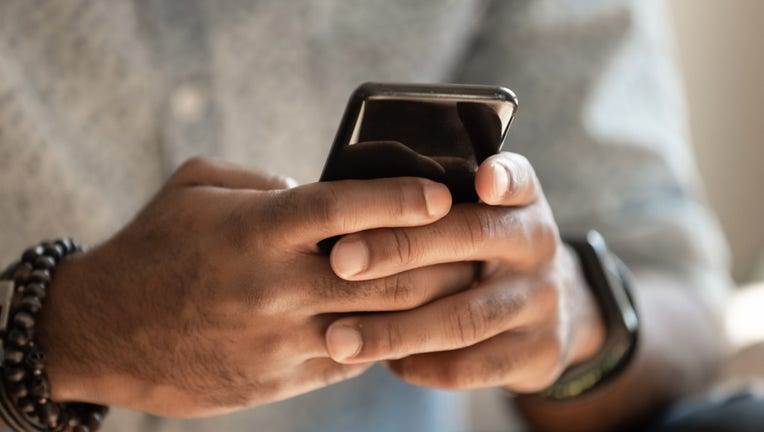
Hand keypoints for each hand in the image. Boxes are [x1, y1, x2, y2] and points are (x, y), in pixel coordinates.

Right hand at [36, 157, 475, 416]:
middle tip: (472, 244)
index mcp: (255, 230)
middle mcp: (272, 286)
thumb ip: (263, 181)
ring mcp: (278, 338)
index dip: (401, 199)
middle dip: (436, 258)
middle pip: (379, 273)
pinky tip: (411, 324)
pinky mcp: (280, 377)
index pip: (344, 208)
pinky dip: (386, 339)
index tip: (442, 193)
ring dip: (426, 306)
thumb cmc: (154, 247)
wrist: (104, 332)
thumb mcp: (197, 187)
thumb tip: (319, 191)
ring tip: (460, 288)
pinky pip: (352, 359)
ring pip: (376, 324)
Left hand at [325, 152, 604, 391]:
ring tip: (339, 337)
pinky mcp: (536, 354)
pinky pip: (470, 366)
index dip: (502, 178)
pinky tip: (382, 362)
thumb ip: (434, 204)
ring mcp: (541, 302)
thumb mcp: (481, 216)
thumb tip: (349, 204)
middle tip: (340, 261)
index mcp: (520, 203)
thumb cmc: (485, 255)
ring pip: (464, 317)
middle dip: (399, 248)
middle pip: (471, 238)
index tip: (481, 179)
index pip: (517, 180)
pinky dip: (420, 366)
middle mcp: (537, 245)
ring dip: (395, 330)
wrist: (548, 316)